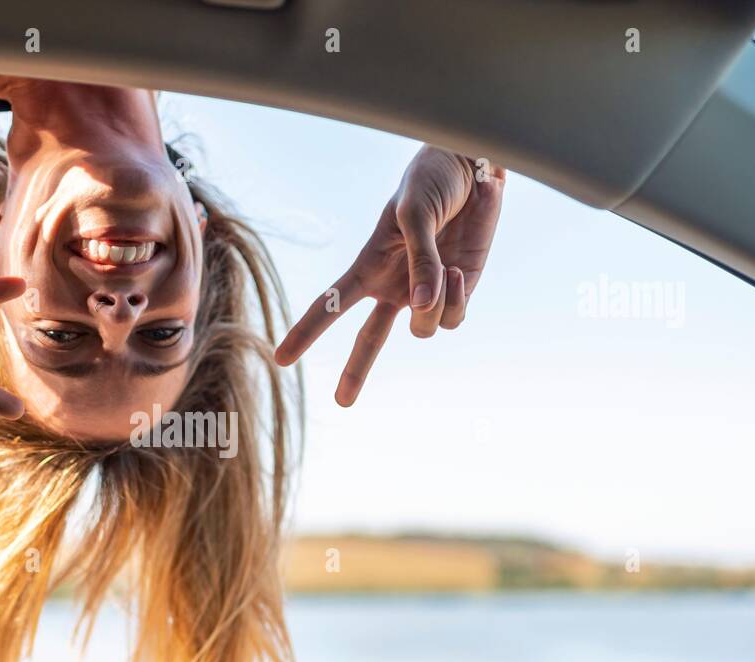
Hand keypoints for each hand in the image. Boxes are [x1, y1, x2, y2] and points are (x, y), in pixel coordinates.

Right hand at [275, 146, 505, 405]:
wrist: (472, 166)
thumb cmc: (431, 181)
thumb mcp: (415, 214)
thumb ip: (419, 263)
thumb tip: (421, 309)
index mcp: (368, 267)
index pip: (330, 306)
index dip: (305, 333)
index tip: (282, 358)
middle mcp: (392, 287)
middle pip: (369, 341)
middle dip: (356, 372)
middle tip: (342, 402)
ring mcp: (424, 293)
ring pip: (423, 329)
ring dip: (435, 306)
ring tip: (445, 266)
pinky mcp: (457, 291)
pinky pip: (452, 318)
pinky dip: (455, 301)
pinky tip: (456, 269)